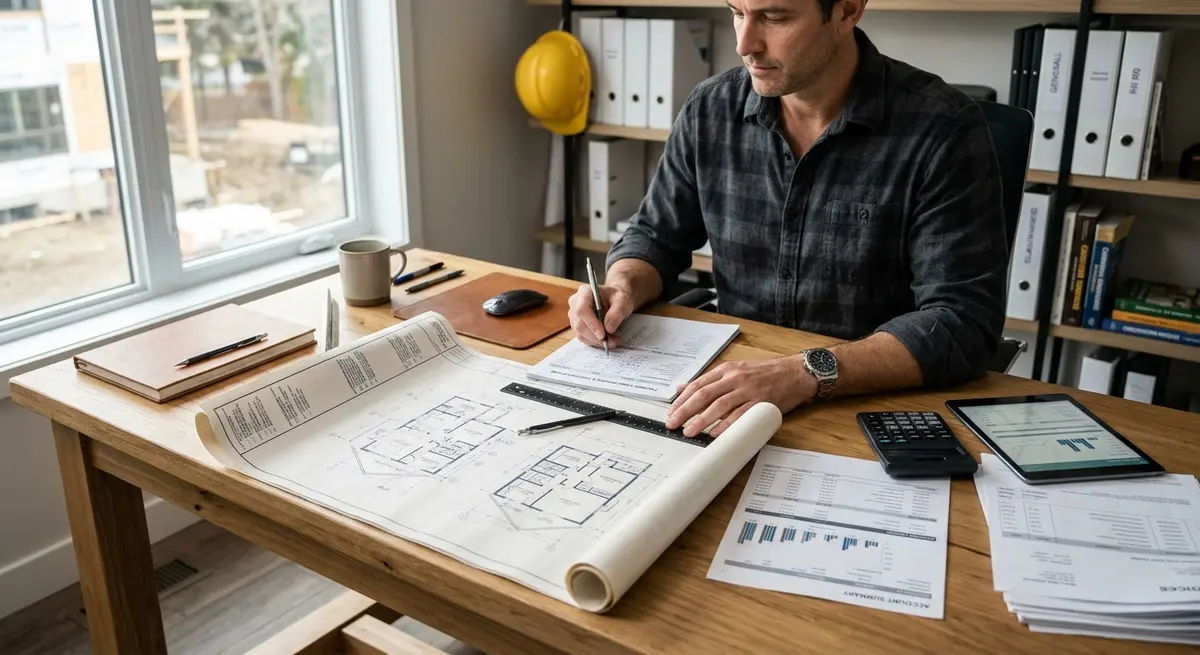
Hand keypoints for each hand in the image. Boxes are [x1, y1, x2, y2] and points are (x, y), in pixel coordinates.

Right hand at [567, 283, 635, 348]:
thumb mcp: (623, 301)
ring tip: (613, 341)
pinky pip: (583, 337)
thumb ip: (617, 312)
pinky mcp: (577, 325)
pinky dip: (595, 342)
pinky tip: (607, 340)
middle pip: (579, 324)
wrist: (614, 301)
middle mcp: (575, 303)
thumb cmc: (617, 298)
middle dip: (596, 336)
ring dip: (597, 341)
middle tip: (613, 341)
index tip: (603, 335)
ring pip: (580, 333)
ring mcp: (574, 315)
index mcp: (584, 292)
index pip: (582, 309)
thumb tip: (609, 328)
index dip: (591, 323)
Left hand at [666, 356, 817, 436]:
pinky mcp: (760, 403)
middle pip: (704, 395)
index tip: (671, 412)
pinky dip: (726, 425)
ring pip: (719, 405)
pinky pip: (740, 415)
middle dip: (685, 411)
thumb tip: (683, 386)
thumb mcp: (736, 370)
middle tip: (672, 424)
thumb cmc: (765, 373)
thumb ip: (711, 380)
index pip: (698, 384)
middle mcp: (735, 378)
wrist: (795, 373)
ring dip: (701, 420)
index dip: (682, 399)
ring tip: (689, 431)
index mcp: (727, 370)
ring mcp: (748, 390)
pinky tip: (715, 433)